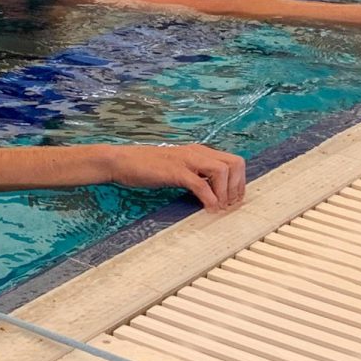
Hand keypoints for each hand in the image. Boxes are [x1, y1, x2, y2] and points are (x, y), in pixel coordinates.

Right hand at [106, 143, 245, 211]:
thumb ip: (194, 174)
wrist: (121, 161)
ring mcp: (186, 160)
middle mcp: (197, 152)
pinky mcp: (175, 171)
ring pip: (222, 171)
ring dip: (225, 193)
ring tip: (219, 207)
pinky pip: (201, 184)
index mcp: (199, 151)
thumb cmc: (146, 167)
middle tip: (229, 205)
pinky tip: (208, 208)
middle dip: (237, 187)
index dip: (239, 182)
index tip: (233, 200)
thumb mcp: (177, 168)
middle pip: (235, 164)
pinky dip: (209, 198)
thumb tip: (212, 192)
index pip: (234, 161)